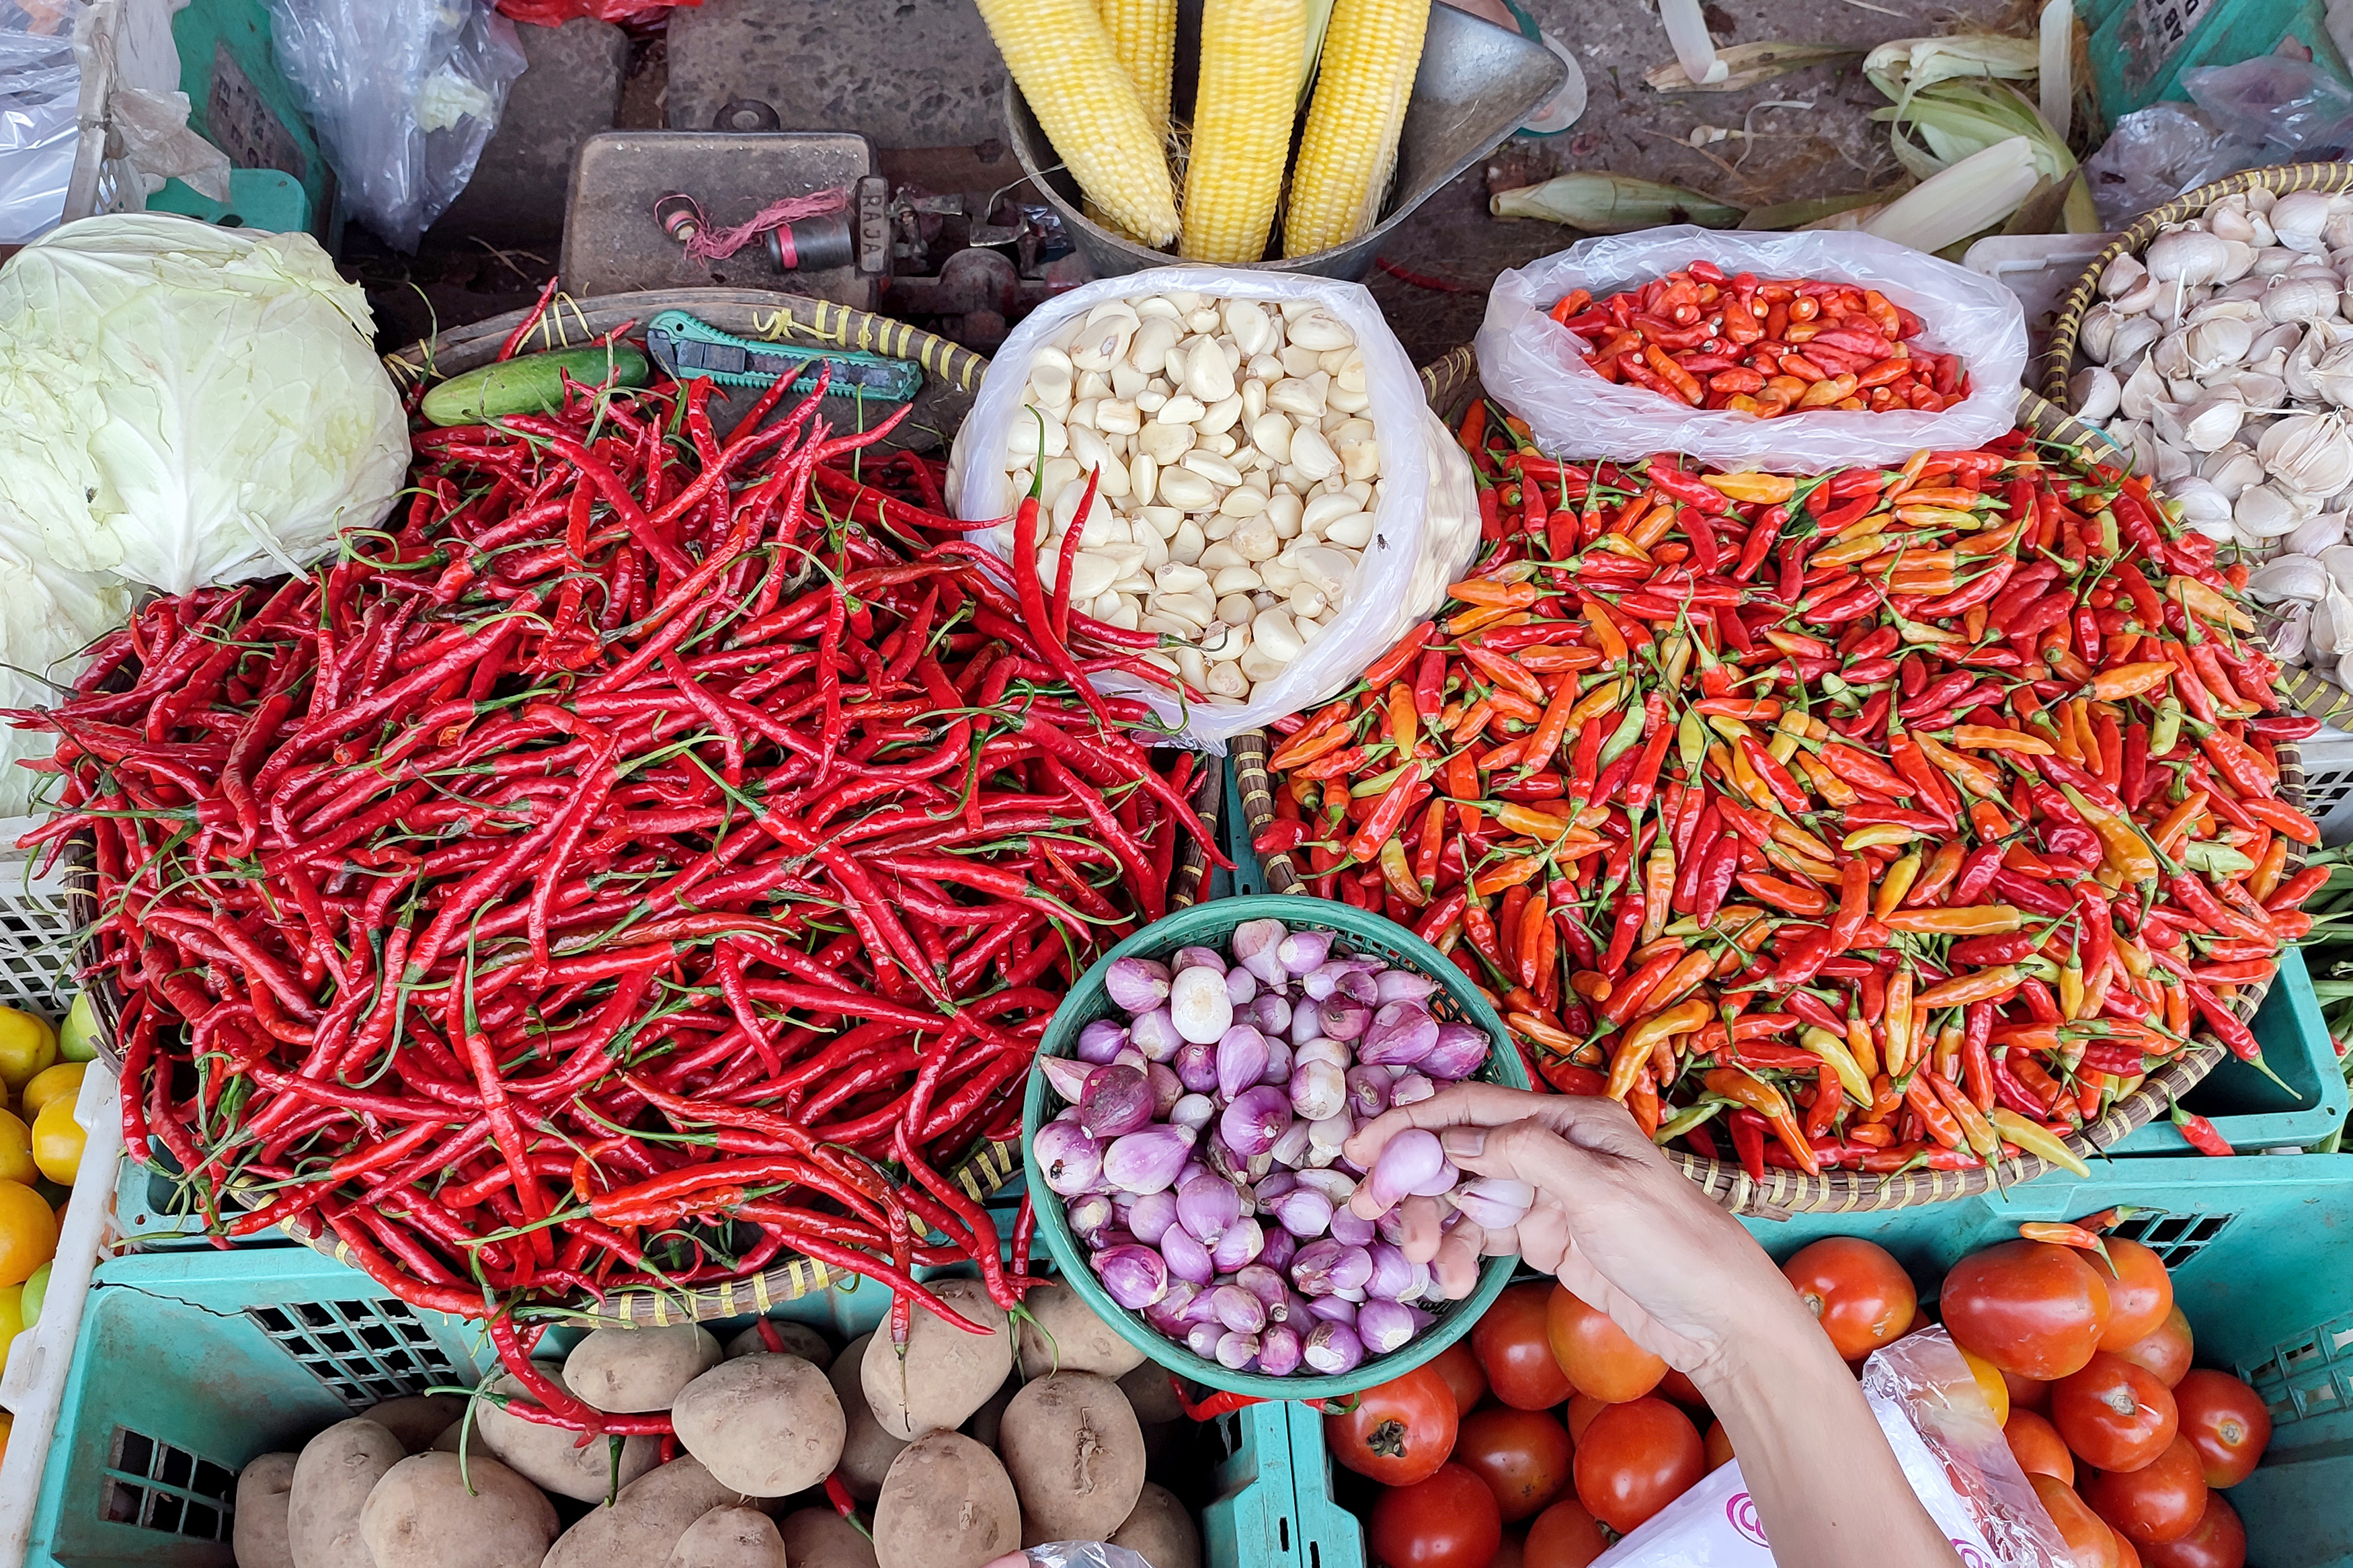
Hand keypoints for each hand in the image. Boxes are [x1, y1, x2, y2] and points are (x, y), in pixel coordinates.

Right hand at [1343, 1085, 1807, 1381]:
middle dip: (1412, 1179)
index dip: (1411, 1120)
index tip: (1359, 1146)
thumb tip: (1454, 1137)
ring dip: (1436, 1224)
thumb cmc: (1675, 1243)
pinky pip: (1483, 1236)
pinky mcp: (1544, 1238)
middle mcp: (1552, 1147)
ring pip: (1465, 1196)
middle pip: (1458, 1150)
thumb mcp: (1600, 1192)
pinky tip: (1454, 1280)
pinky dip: (1461, 1255)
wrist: (1718, 1319)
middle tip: (1369, 1210)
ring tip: (1426, 1262)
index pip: (1473, 1107)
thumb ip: (1524, 1155)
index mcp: (1569, 1120)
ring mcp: (1546, 1194)